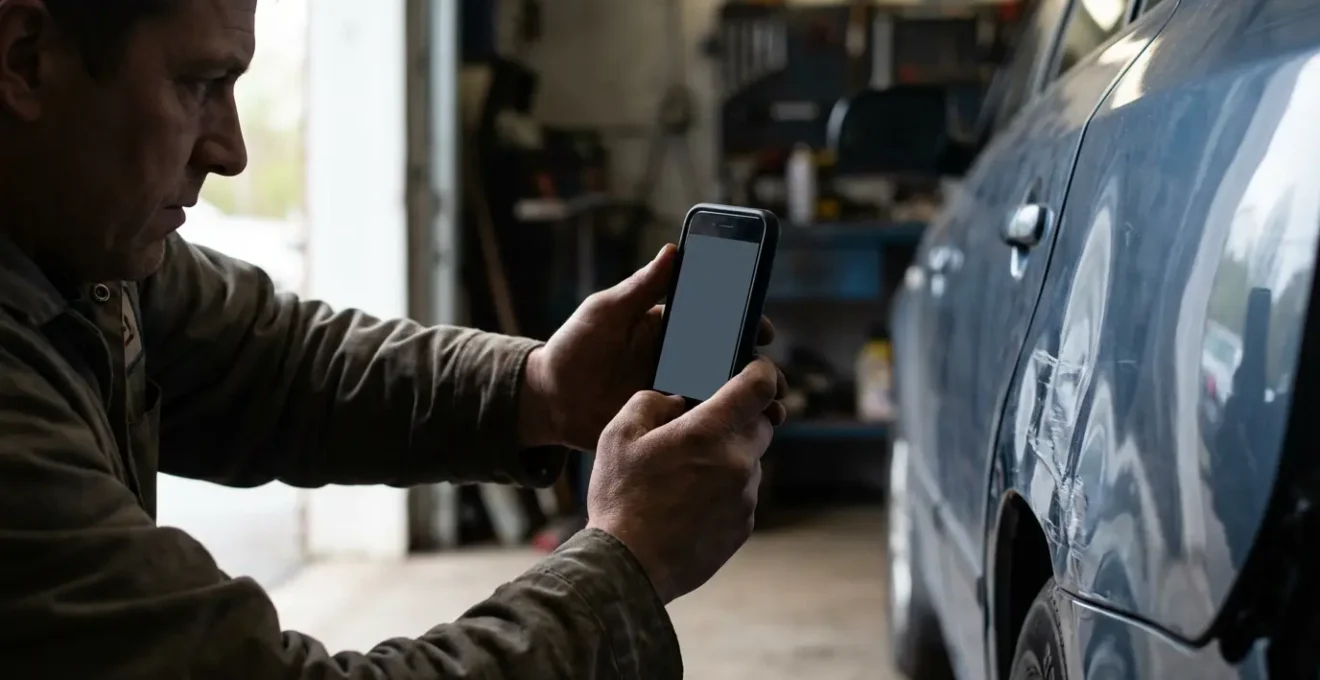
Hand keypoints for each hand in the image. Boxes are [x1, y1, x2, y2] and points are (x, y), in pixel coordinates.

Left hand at [521, 244, 786, 450]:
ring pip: (726, 396)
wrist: (549, 401)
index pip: (720, 321)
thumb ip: (641, 287)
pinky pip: (704, 427)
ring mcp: (678, 394)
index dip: (747, 323)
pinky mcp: (669, 425)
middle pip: (732, 362)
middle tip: (772, 379)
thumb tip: (673, 250)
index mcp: (672, 328)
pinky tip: (741, 439)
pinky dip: (727, 430)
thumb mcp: (606, 311)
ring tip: (768, 413)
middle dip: (758, 369)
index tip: (763, 330)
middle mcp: (682, 360)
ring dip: (751, 402)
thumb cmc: (574, 348)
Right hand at [586, 357, 779, 603]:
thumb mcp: (619, 435)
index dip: (762, 372)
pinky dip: (725, 489)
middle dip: (739, 419)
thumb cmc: (620, 498)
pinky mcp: (744, 525)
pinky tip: (690, 502)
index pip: (759, 388)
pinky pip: (743, 493)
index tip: (755, 369)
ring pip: (750, 460)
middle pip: (760, 425)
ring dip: (730, 457)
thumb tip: (677, 400)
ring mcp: (745, 497)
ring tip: (687, 475)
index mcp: (708, 433)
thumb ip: (651, 402)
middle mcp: (737, 462)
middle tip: (704, 428)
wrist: (628, 566)